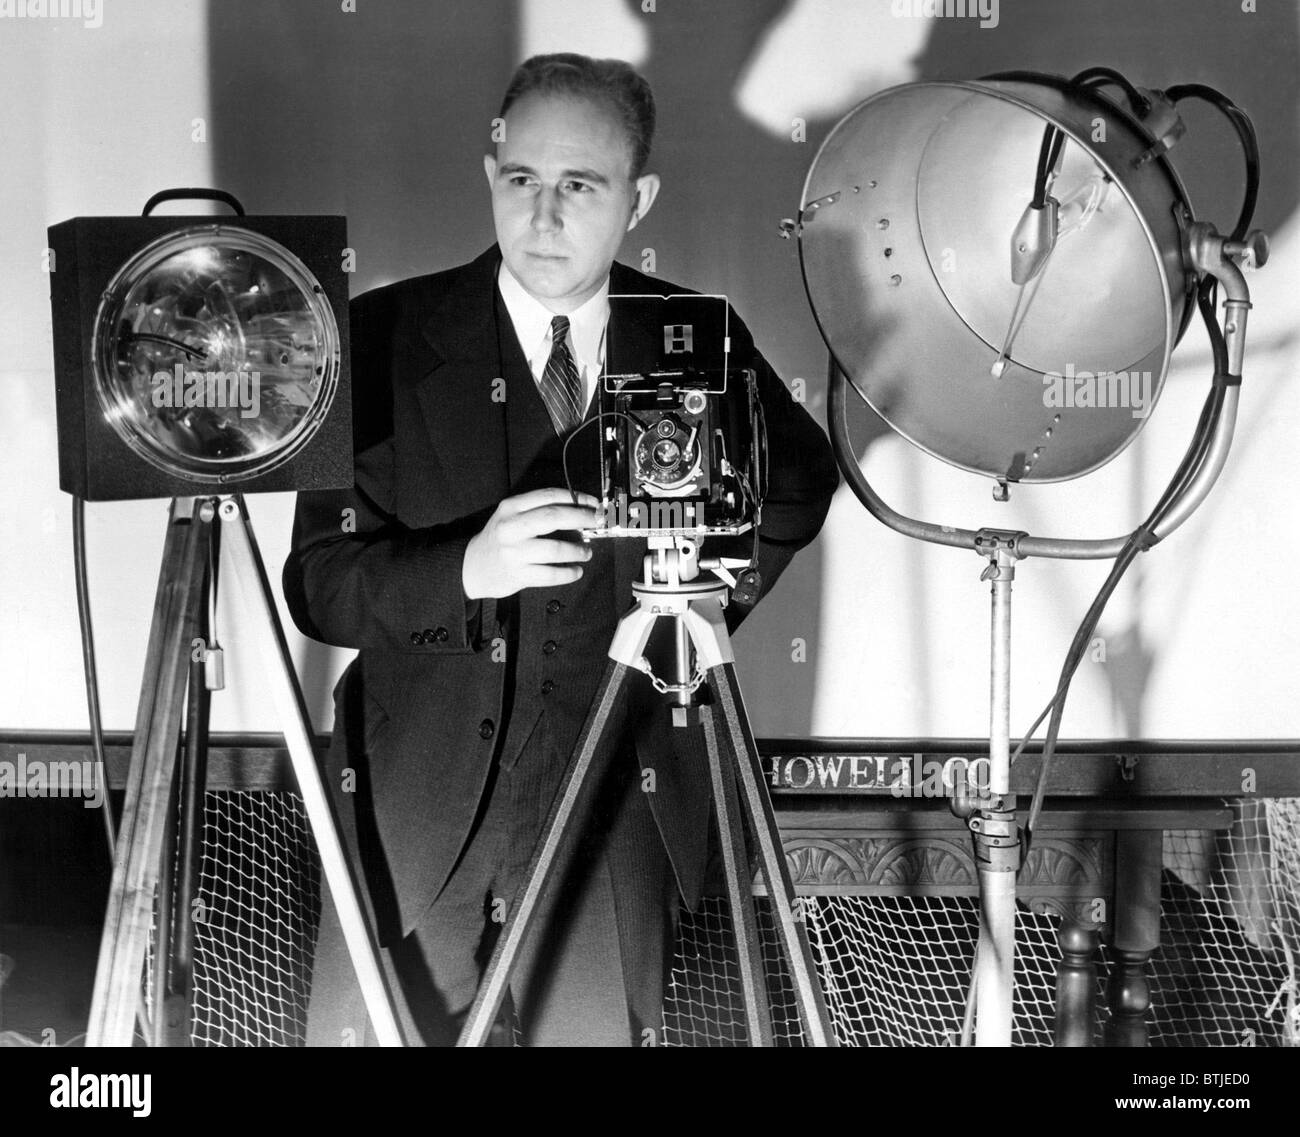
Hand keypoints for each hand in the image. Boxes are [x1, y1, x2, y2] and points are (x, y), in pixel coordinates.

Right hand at [461, 488, 599, 599]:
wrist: (472, 567)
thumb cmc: (499, 539)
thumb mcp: (511, 516)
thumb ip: (538, 510)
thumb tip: (579, 510)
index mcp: (511, 507)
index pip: (548, 495)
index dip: (576, 498)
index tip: (592, 503)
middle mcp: (511, 527)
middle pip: (554, 517)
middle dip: (582, 518)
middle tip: (596, 523)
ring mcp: (514, 552)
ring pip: (555, 549)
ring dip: (578, 550)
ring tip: (586, 552)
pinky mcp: (518, 575)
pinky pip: (550, 574)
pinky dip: (568, 573)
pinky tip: (576, 571)